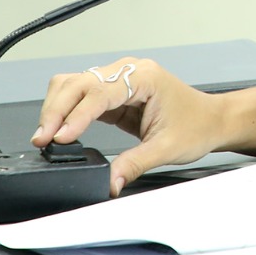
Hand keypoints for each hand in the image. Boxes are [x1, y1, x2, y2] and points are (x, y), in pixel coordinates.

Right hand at [34, 57, 227, 196]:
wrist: (212, 120)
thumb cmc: (197, 125)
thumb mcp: (166, 149)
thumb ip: (134, 164)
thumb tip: (109, 182)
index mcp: (145, 78)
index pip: (100, 92)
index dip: (77, 115)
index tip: (61, 136)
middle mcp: (129, 72)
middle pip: (79, 82)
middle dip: (57, 110)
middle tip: (42, 139)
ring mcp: (120, 80)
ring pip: (74, 84)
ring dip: (56, 108)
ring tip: (45, 136)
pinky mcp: (113, 94)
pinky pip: (81, 96)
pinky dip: (65, 110)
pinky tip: (58, 130)